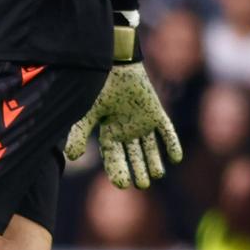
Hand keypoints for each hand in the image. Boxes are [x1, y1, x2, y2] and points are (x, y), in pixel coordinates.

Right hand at [66, 59, 184, 189]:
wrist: (117, 64)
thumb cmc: (99, 88)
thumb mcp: (88, 112)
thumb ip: (80, 134)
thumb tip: (73, 157)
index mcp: (108, 131)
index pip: (113, 156)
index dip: (117, 170)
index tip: (122, 184)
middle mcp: (126, 130)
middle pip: (133, 155)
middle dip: (138, 170)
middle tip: (142, 185)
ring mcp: (142, 122)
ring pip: (149, 147)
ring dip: (154, 161)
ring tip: (157, 175)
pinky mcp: (156, 113)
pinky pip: (166, 131)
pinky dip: (171, 143)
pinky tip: (176, 158)